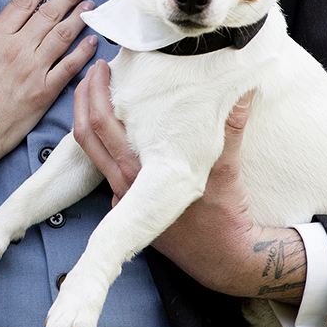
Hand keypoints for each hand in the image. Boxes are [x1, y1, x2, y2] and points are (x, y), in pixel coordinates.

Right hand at [0, 0, 98, 169]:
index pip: (22, 4)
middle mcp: (17, 50)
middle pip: (48, 14)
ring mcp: (33, 70)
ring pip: (62, 35)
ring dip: (79, 18)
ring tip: (90, 7)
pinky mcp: (45, 91)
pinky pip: (69, 66)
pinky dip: (83, 51)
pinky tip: (92, 40)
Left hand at [75, 83, 303, 299]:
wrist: (222, 257)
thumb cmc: (224, 214)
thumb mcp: (227, 166)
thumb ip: (230, 126)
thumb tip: (242, 90)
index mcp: (139, 172)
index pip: (101, 126)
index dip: (94, 93)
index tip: (100, 69)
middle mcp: (123, 185)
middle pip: (86, 137)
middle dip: (83, 100)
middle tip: (92, 72)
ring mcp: (122, 197)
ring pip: (94, 153)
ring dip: (91, 120)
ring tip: (100, 91)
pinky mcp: (127, 205)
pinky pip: (108, 168)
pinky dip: (106, 143)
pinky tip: (119, 126)